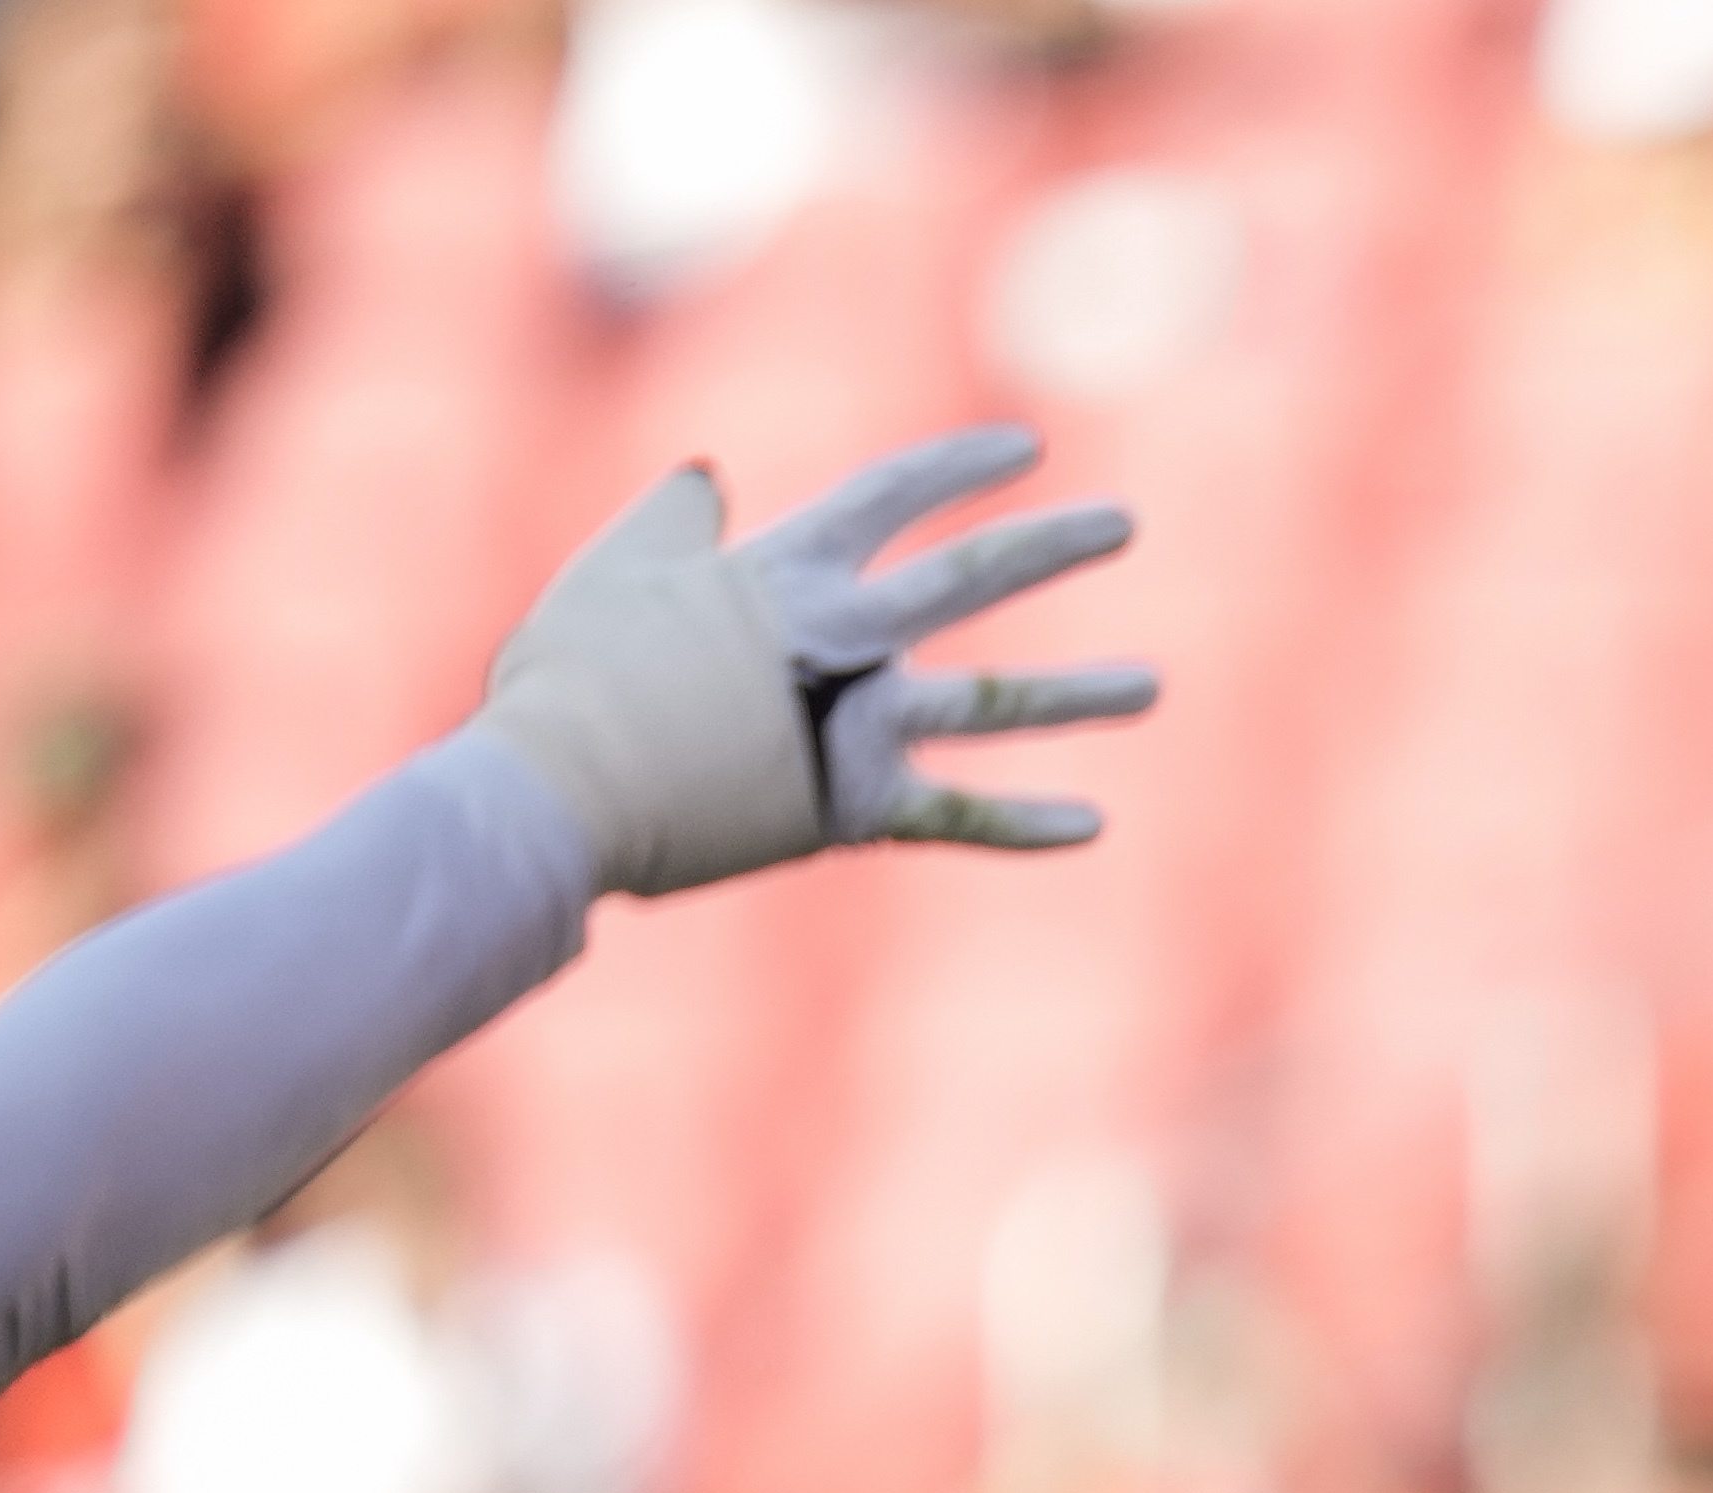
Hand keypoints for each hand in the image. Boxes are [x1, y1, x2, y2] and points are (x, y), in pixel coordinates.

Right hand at [475, 427, 1156, 898]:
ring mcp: (857, 721)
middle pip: (969, 576)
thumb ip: (666, 522)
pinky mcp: (856, 807)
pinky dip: (1026, 825)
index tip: (1023, 447)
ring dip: (1081, 692)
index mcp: (782, 569)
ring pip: (994, 700)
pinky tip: (1095, 823)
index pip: (890, 492)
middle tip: (1124, 523)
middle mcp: (841, 635)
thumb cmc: (566, 679)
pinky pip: (961, 819)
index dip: (960, 465)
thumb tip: (706, 477)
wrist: (559, 785)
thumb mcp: (607, 571)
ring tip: (1153, 687)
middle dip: (1052, 542)